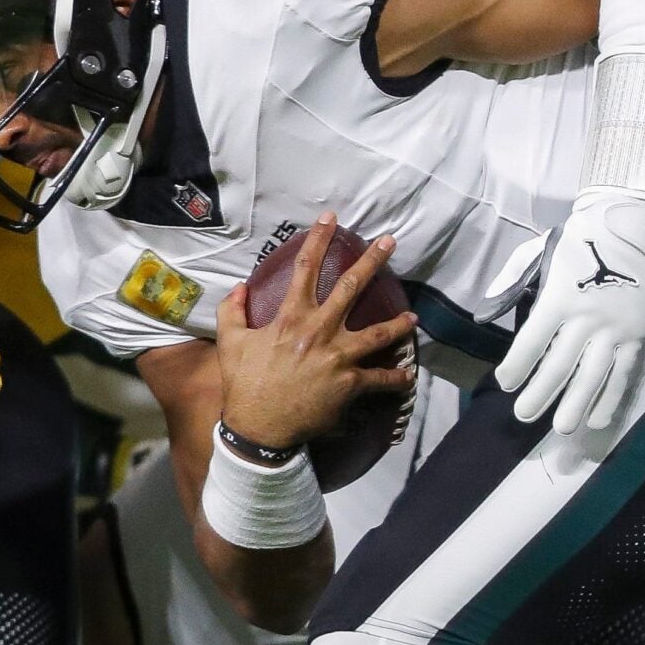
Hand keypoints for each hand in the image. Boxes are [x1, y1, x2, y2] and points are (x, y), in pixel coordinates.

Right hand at [215, 216, 417, 450]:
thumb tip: (240, 287)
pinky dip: (396, 378)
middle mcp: (320, 330)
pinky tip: (409, 375)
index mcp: (291, 316)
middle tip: (390, 242)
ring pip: (378, 333)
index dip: (319, 239)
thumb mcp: (231, 343)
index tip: (332, 218)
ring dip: (398, 323)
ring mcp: (338, 356)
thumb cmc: (245, 383)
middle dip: (373, 261)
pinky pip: (380, 379)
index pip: (306, 267)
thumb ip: (232, 311)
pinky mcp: (350, 383)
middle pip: (351, 287)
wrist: (259, 426)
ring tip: (413, 316)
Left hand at [496, 194, 644, 434]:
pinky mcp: (636, 336)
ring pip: (593, 375)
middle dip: (540, 394)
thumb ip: (510, 280)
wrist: (626, 231)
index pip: (533, 341)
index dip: (517, 366)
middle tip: (523, 415)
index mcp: (558, 298)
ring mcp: (614, 329)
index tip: (506, 384)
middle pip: (560, 365)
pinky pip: (622, 374)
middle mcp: (587, 317)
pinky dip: (610, 398)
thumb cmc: (574, 245)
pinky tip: (597, 419)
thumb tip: (485, 313)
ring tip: (561, 428)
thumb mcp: (535, 252)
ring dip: (576, 405)